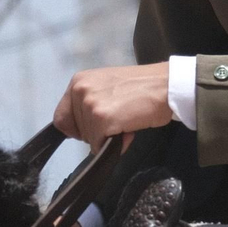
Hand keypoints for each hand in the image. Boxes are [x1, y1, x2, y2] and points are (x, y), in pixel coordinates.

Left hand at [52, 64, 170, 144]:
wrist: (166, 85)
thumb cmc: (143, 88)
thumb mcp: (107, 87)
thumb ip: (91, 104)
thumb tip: (85, 130)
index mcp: (78, 81)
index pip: (61, 118)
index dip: (78, 129)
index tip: (95, 127)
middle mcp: (80, 90)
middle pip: (76, 131)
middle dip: (96, 132)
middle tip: (120, 120)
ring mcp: (90, 104)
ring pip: (89, 139)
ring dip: (107, 138)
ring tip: (126, 121)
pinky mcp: (102, 118)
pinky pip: (99, 145)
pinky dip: (114, 144)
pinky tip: (128, 129)